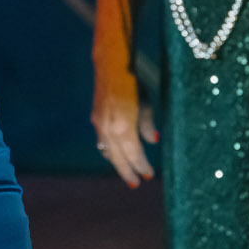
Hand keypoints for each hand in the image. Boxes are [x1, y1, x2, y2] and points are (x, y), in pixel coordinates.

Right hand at [92, 69, 157, 188]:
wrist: (110, 64)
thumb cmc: (132, 81)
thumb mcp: (145, 102)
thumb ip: (147, 124)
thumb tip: (153, 141)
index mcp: (122, 126)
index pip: (133, 154)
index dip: (141, 166)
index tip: (149, 175)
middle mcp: (108, 129)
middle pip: (118, 158)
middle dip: (127, 171)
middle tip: (135, 184)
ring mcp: (99, 124)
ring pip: (108, 151)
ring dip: (117, 163)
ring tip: (127, 171)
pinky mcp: (96, 118)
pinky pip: (102, 142)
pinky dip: (111, 151)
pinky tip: (116, 153)